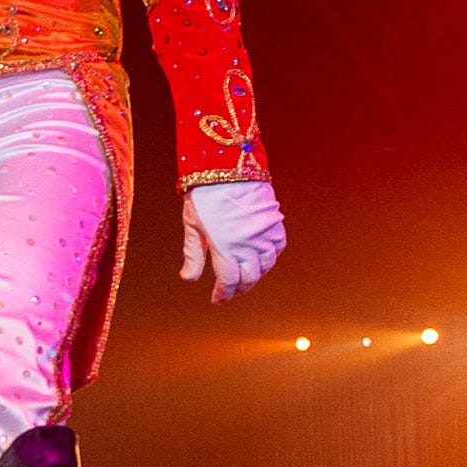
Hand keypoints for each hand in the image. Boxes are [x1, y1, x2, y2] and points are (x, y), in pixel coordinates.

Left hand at [180, 180, 285, 300]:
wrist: (229, 167)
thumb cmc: (204, 195)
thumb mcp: (192, 225)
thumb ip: (192, 254)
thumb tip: (189, 279)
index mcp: (224, 247)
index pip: (228, 282)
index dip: (223, 294)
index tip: (217, 299)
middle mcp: (247, 245)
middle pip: (248, 279)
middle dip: (238, 288)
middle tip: (230, 290)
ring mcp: (264, 235)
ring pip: (265, 267)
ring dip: (254, 275)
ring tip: (244, 276)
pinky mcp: (275, 225)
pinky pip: (277, 249)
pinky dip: (269, 258)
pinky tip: (259, 258)